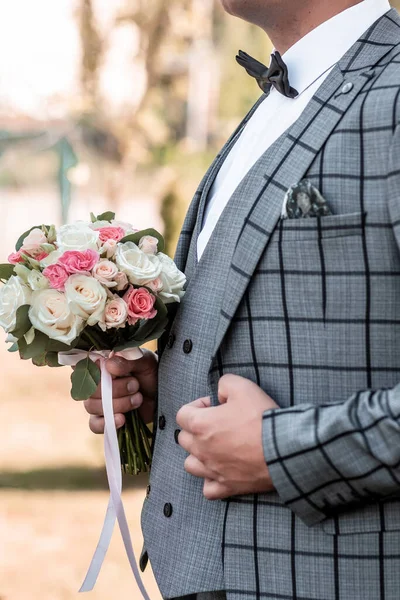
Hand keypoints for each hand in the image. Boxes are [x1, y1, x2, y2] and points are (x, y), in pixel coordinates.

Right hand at [84, 349, 157, 433]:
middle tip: (135, 385)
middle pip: (88, 389)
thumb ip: (128, 360)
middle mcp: (95, 384)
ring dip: (118, 404)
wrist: (164, 395)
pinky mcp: (105, 419)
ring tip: (138, 399)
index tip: (110, 372)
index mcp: (101, 365)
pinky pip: (94, 425)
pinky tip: (122, 419)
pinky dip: (107, 423)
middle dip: (114, 389)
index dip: (92, 370)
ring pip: (92, 406)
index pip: (83, 367)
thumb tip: (108, 365)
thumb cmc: (151, 373)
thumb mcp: (145, 361)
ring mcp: (98, 402)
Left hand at [176, 374, 278, 499]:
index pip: (182, 414)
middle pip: (184, 439)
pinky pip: (208, 489)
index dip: (197, 406)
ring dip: (198, 455)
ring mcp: (212, 470)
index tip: (214, 405)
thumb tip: (219, 394)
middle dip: (196, 429)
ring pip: (190, 464)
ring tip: (215, 448)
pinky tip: (220, 471)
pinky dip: (210, 480)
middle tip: (218, 424)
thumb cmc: (261, 417)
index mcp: (201, 425)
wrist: (283, 448)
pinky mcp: (227, 486)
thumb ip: (224, 384)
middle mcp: (201, 449)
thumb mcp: (243, 386)